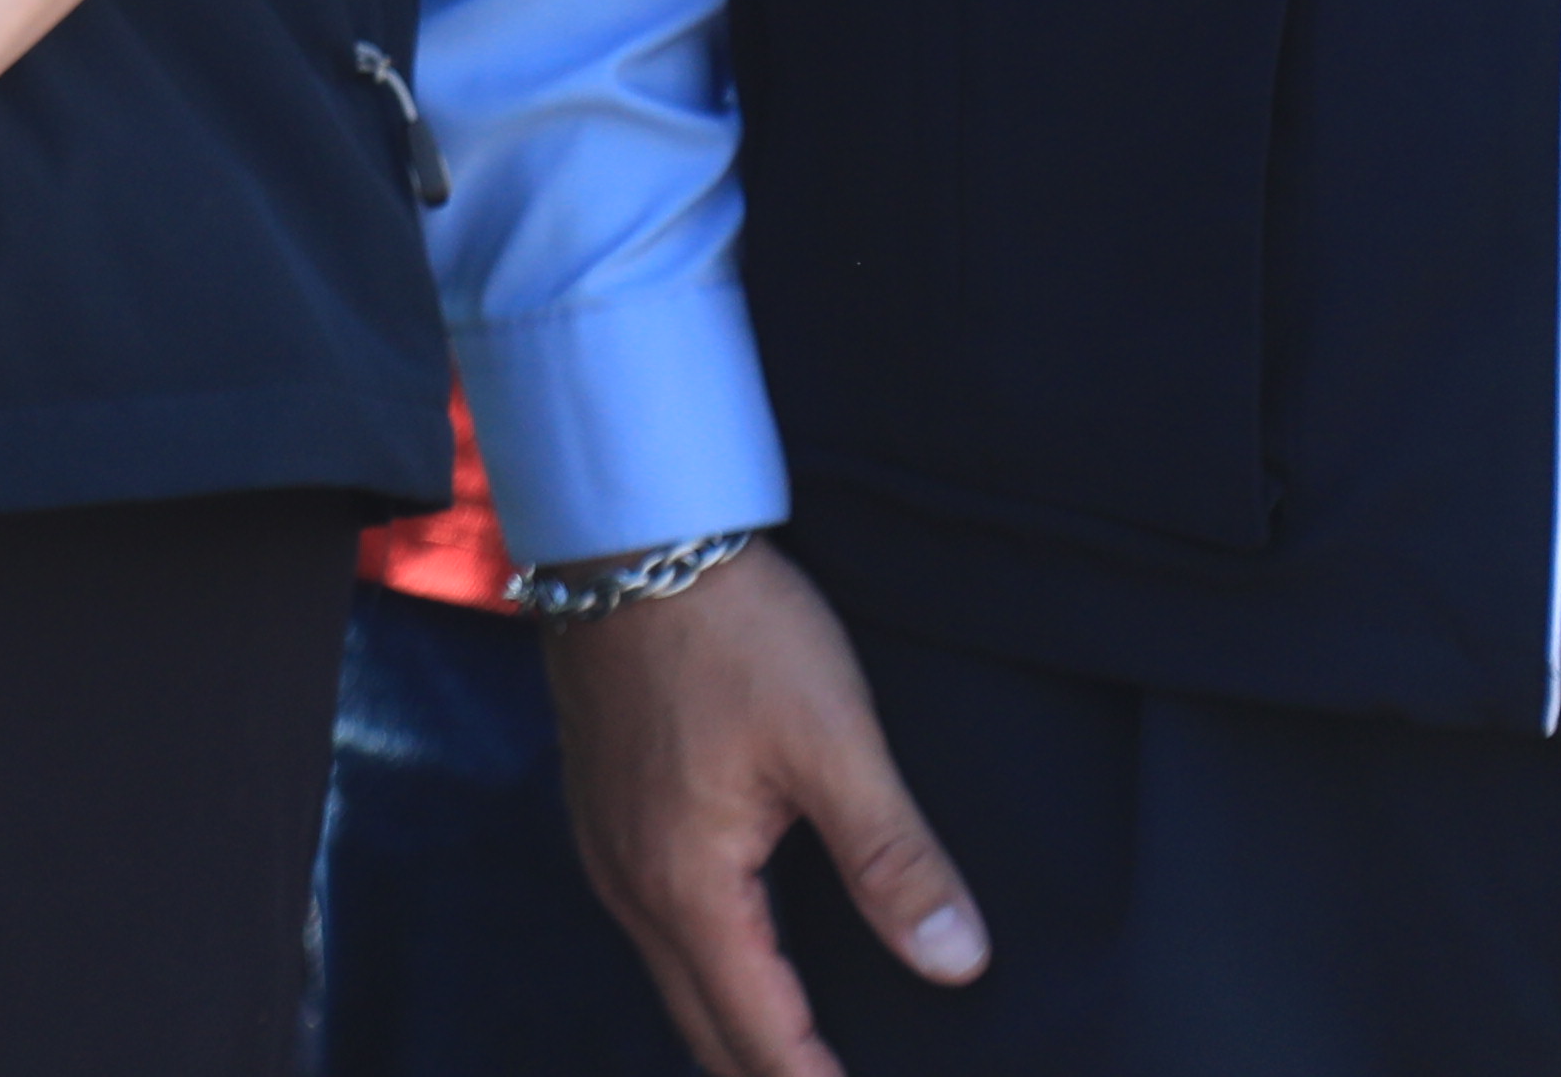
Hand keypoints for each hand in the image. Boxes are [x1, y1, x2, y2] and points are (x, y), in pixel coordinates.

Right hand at [539, 546, 985, 1076]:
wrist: (626, 535)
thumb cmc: (728, 628)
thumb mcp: (835, 740)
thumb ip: (895, 859)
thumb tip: (956, 961)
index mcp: (686, 880)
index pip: (759, 1031)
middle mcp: (629, 880)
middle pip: (702, 1027)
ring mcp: (605, 845)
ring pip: (672, 981)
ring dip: (736, 1034)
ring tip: (800, 1060)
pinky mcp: (604, 810)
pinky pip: (653, 931)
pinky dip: (705, 976)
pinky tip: (744, 967)